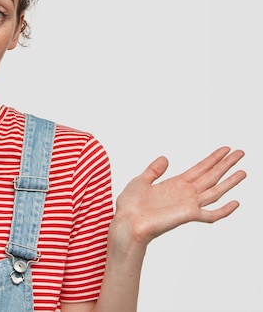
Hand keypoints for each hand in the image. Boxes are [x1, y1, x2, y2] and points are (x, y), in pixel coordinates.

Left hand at [111, 146, 245, 247]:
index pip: (200, 168)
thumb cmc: (131, 205)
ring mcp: (188, 204)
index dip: (213, 159)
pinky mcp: (188, 215)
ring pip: (215, 191)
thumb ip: (154, 170)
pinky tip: (235, 202)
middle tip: (241, 152)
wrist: (126, 221)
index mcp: (176, 184)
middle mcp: (185, 193)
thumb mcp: (141, 180)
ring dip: (229, 181)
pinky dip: (224, 210)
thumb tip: (165, 158)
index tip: (225, 149)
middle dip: (226, 164)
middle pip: (211, 176)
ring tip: (243, 171)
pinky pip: (211, 214)